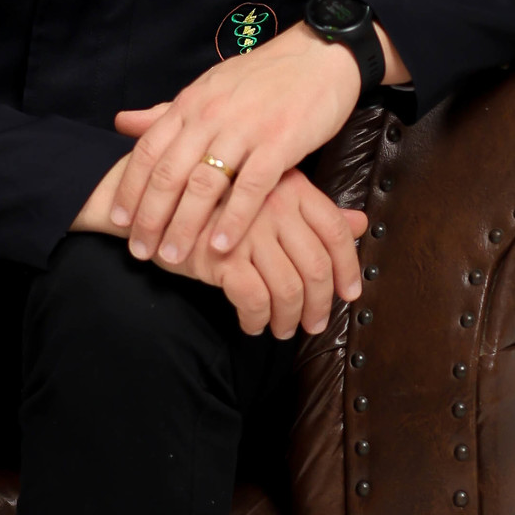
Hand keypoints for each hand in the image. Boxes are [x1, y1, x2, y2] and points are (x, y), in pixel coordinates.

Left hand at [109, 19, 402, 265]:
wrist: (318, 56)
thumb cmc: (262, 77)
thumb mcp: (208, 88)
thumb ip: (166, 112)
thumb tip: (121, 123)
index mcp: (191, 103)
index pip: (149, 149)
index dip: (130, 187)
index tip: (117, 220)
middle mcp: (210, 116)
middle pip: (170, 173)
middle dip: (150, 216)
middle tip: (139, 249)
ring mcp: (245, 129)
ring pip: (204, 184)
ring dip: (184, 225)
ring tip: (173, 257)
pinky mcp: (280, 142)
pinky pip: (250, 187)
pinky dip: (232, 220)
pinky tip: (221, 246)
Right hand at [147, 167, 367, 336]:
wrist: (154, 196)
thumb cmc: (217, 198)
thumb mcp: (271, 193)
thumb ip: (316, 209)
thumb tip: (360, 222)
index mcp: (292, 186)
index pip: (336, 230)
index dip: (349, 267)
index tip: (349, 294)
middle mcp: (274, 205)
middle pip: (317, 267)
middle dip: (320, 305)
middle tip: (314, 324)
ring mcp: (247, 230)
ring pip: (289, 289)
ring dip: (289, 319)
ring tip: (282, 329)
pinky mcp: (219, 256)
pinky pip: (254, 300)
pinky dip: (256, 320)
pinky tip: (250, 324)